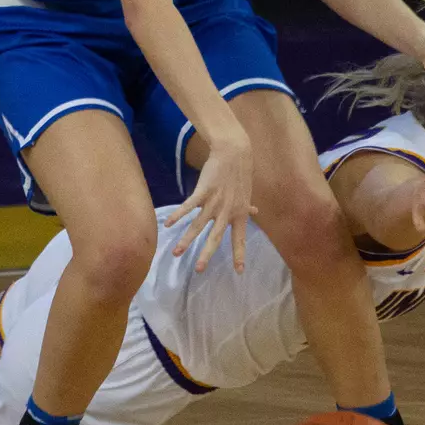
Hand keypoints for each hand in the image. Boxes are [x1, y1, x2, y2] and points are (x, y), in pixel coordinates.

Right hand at [164, 129, 253, 272]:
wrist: (234, 153)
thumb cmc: (240, 173)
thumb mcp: (246, 192)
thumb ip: (247, 206)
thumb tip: (255, 211)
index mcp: (240, 214)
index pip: (239, 238)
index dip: (239, 254)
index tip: (239, 271)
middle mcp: (227, 211)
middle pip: (216, 237)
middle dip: (207, 253)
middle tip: (199, 269)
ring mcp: (215, 202)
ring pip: (198, 225)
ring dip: (186, 240)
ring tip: (176, 253)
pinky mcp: (204, 191)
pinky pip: (189, 206)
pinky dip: (178, 215)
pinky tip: (169, 224)